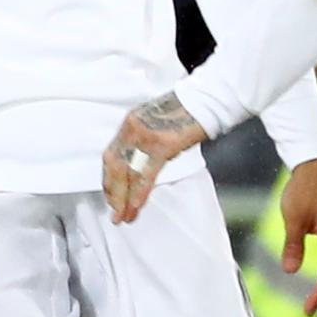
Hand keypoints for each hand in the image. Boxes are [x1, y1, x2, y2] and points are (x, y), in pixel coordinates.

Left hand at [102, 92, 208, 223]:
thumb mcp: (157, 122)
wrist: (207, 98)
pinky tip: (137, 207)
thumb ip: (145, 140)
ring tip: (125, 218)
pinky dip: (140, 193)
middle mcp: (133, 128)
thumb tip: (140, 165)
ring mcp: (146, 136)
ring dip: (124, 199)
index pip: (111, 156)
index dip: (109, 180)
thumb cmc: (188, 111)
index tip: (111, 197)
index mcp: (130, 122)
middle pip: (114, 166)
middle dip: (113, 193)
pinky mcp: (163, 144)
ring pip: (127, 173)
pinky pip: (146, 174)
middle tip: (115, 214)